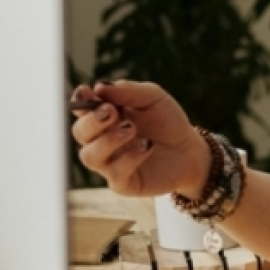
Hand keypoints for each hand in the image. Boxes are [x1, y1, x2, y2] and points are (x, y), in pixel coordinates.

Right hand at [69, 80, 208, 197]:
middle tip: (111, 112)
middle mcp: (101, 140)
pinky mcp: (123, 182)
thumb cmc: (168, 121)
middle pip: (79, 133)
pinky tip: (147, 146)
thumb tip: (99, 86)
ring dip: (108, 141)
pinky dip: (129, 158)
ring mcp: (110, 163)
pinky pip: (114, 173)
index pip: (81, 109)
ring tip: (132, 129)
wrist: (190, 150)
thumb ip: (127, 91)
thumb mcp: (153, 98)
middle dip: (92, 121)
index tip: (87, 92)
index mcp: (105, 117)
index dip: (79, 100)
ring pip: (89, 156)